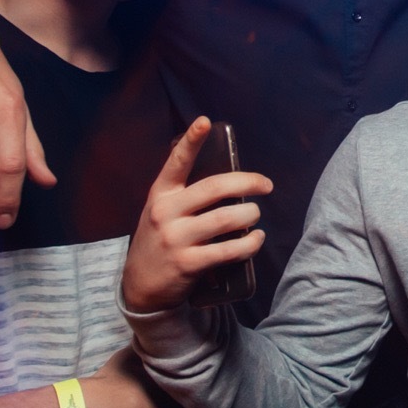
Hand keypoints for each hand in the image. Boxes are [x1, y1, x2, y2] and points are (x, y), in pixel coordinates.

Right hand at [122, 117, 271, 313]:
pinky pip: (228, 250)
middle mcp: (165, 213)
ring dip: (249, 214)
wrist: (140, 286)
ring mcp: (175, 238)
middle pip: (214, 188)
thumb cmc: (161, 240)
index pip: (176, 163)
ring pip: (226, 219)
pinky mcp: (187, 263)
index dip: (191, 141)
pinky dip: (249, 243)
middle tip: (266, 185)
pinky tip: (256, 238)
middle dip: (248, 182)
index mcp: (161, 195)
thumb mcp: (162, 212)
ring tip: (254, 214)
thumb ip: (186, 196)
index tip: (204, 121)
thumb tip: (232, 181)